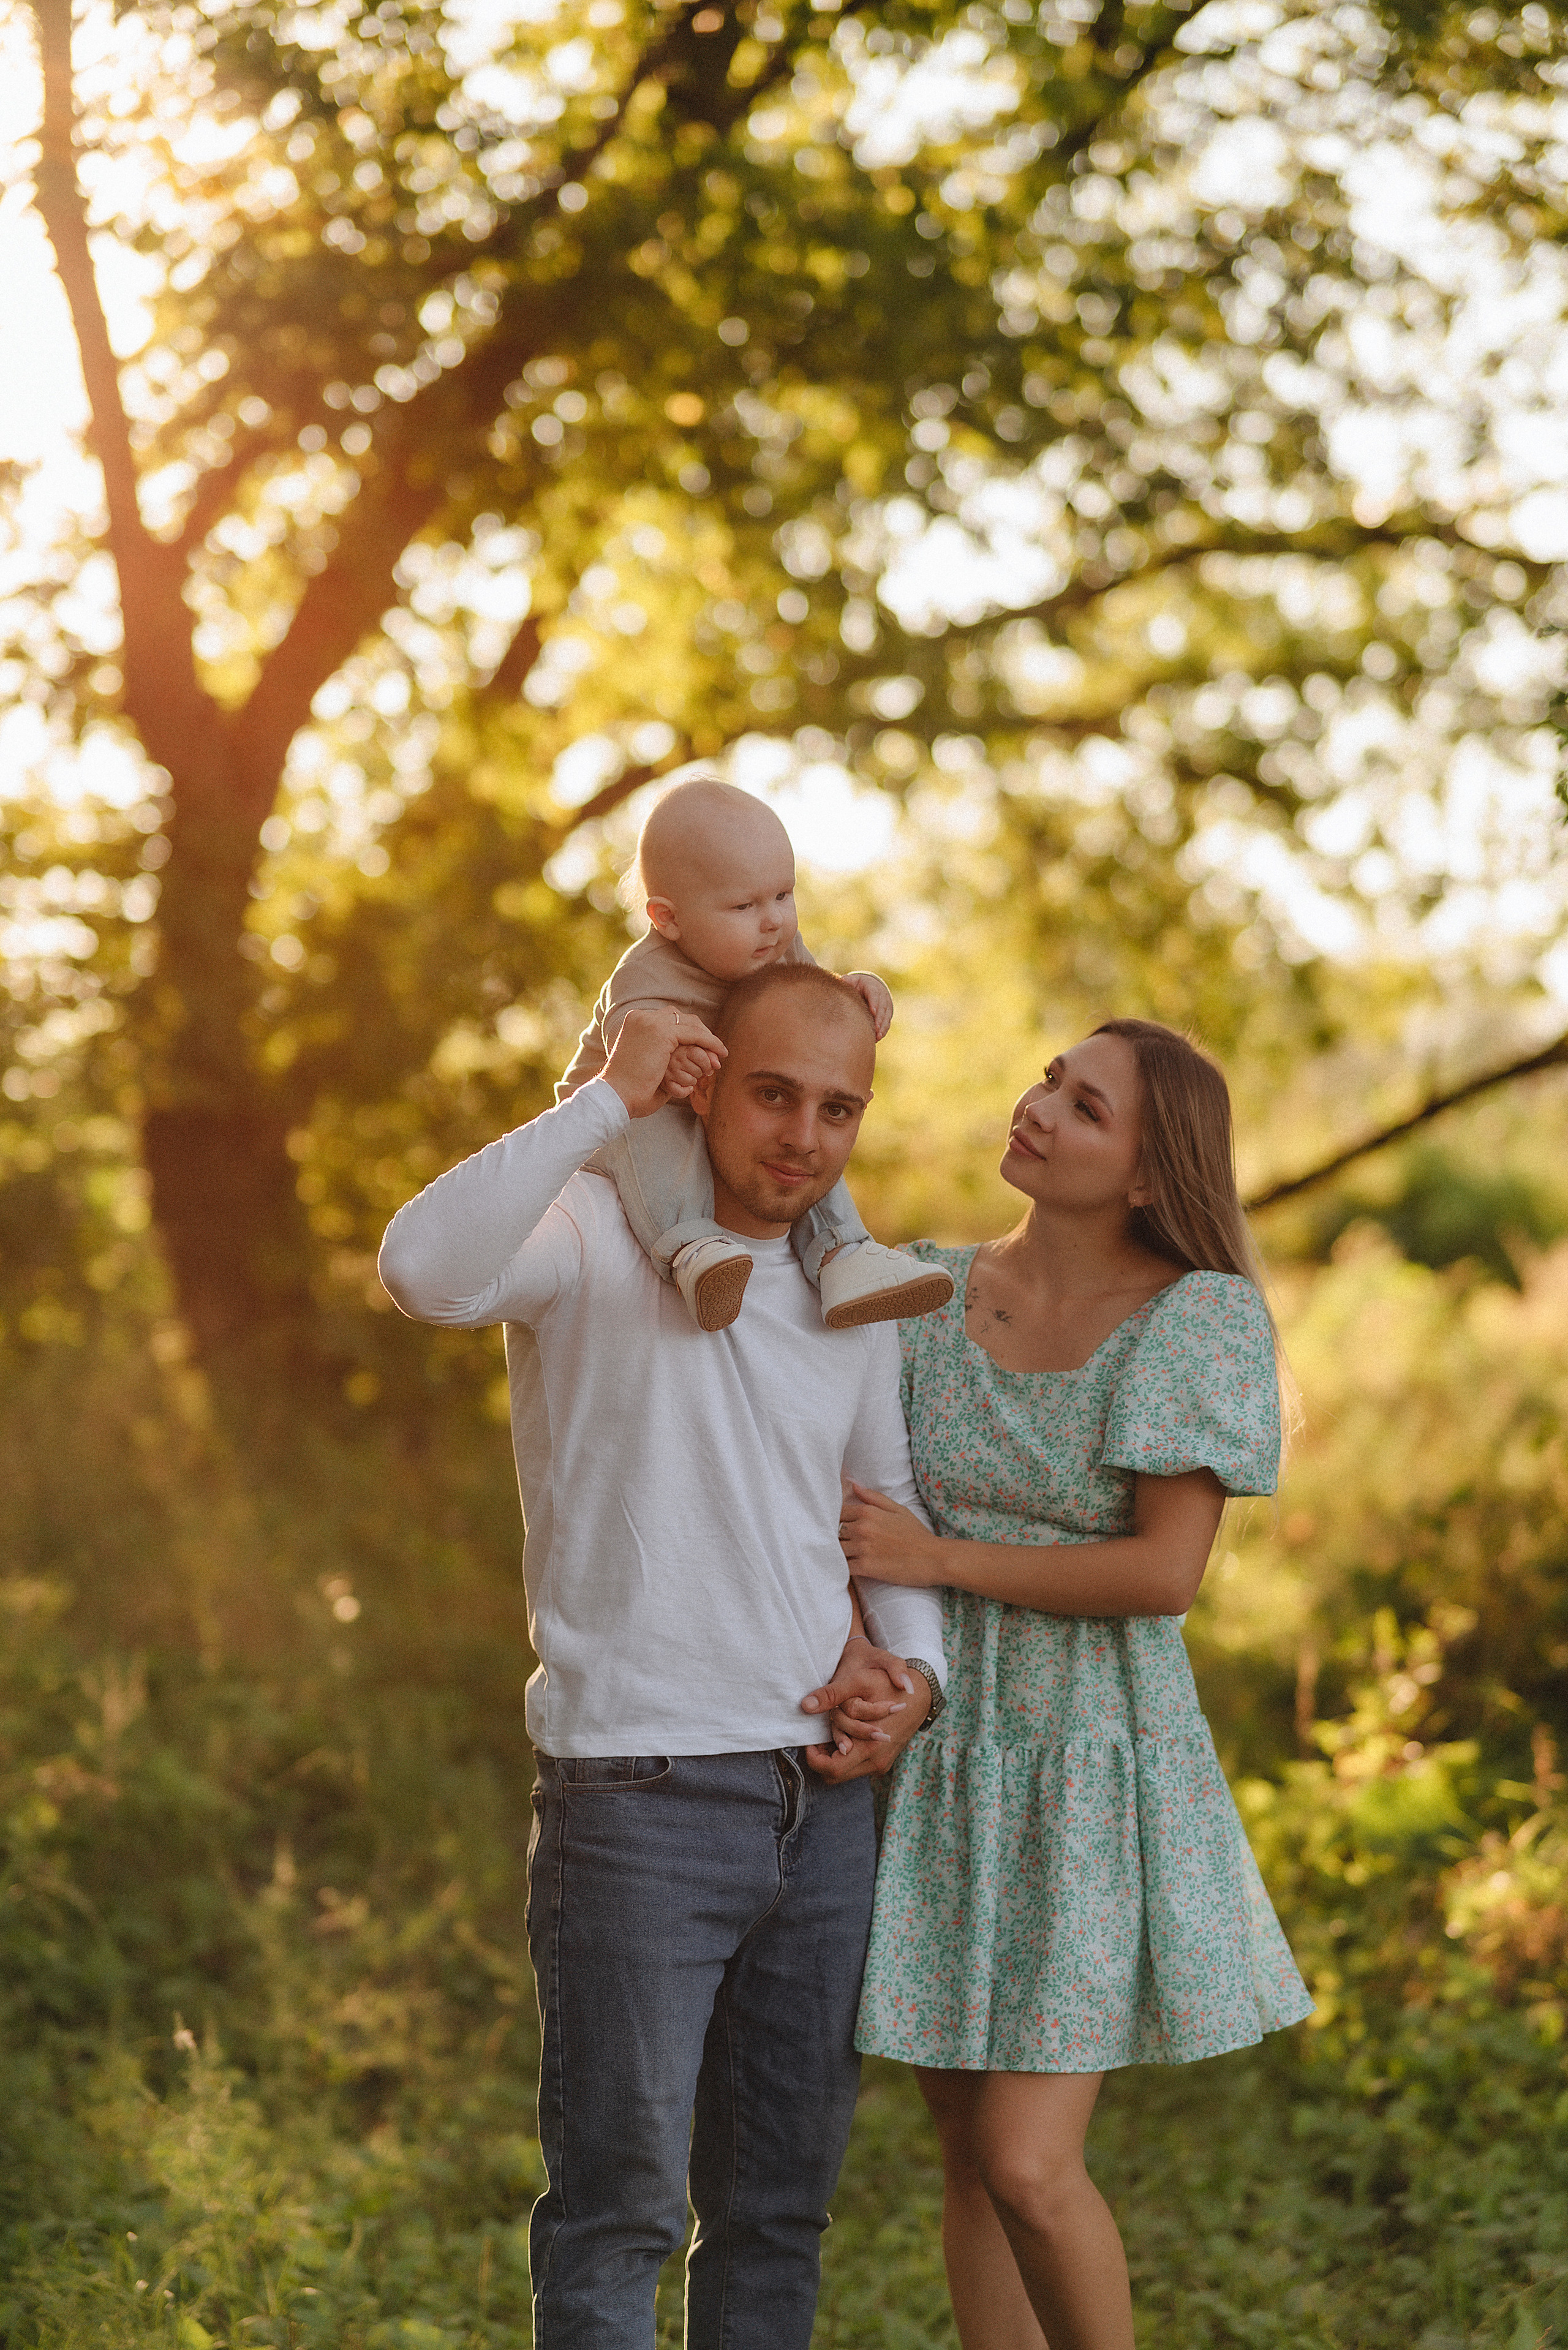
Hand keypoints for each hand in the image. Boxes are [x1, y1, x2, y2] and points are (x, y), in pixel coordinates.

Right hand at [602, 1005, 724, 1117]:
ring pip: (690, 1024)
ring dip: (708, 1039)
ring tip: (720, 1054)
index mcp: (636, 1022)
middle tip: (716, 1051)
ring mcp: (651, 1022)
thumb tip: (686, 1060)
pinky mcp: (661, 1032)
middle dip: (701, 1033)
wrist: (616, 1095)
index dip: (689, 1032)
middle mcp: (642, 1017)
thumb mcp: (647, 1065)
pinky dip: (711, 1043)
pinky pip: (695, 1034)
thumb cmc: (629, 1090)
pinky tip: (720, 1053)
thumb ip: (663, 1056)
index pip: (670, 1019)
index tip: (703, 1049)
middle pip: (681, 1018)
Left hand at [805, 1641, 933, 1781]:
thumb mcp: (859, 1682)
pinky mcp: (884, 1761)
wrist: (920, 1692)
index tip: (810, 1740)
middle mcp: (877, 1761)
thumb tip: (805, 1705)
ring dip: (834, 1757)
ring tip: (829, 1734)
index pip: (831, 1769)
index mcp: (870, 1747)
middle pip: (835, 1776)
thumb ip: (831, 1694)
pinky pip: (856, 1766)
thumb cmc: (887, 1684)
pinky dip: (846, 1756)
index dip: (814, 1757)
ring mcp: (882, 1763)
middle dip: (822, 1759)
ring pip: (845, 1772)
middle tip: (817, 1738)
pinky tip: (844, 1735)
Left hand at [838, 1483, 949, 1585]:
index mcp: (867, 1512)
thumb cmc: (916, 1534)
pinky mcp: (865, 1567)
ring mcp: (862, 1548)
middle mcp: (861, 1528)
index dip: (837, 1520)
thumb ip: (873, 1498)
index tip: (842, 1528)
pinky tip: (850, 1567)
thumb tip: (853, 1485)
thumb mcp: (898, 1509)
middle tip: (842, 1542)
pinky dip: (842, 1568)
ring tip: (843, 1555)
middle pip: (833, 1531)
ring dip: (837, 1552)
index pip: (837, 1513)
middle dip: (835, 1537)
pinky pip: (843, 1567)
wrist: (932, 1559)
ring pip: (835, 1549)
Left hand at [842, 971, 893, 1041]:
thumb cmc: (858, 984)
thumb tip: (842, 980)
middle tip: (875, 1028)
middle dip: (880, 1018)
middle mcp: (882, 995)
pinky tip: (878, 1038)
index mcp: (873, 987)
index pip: (875, 995)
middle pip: (883, 1007)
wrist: (871, 986)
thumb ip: (848, 981)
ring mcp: (886, 1005)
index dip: (874, 1003)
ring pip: (887, 1016)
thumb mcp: (853, 980)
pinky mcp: (888, 1013)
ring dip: (883, 1026)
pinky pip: (887, 1022)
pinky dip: (884, 1030)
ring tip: (877, 1036)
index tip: (873, 1012)